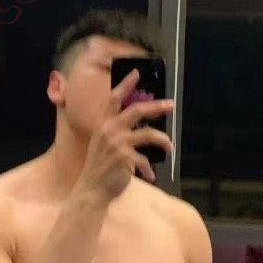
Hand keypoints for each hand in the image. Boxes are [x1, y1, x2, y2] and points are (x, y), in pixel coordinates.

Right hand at [74, 68, 173, 201]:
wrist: (92, 189)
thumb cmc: (100, 167)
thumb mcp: (103, 144)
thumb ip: (116, 132)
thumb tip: (139, 126)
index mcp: (102, 124)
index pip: (114, 99)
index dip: (125, 85)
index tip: (136, 72)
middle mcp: (108, 130)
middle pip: (137, 110)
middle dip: (156, 107)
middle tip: (171, 105)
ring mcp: (116, 144)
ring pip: (148, 134)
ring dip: (163, 140)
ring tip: (170, 146)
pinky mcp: (124, 158)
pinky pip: (145, 160)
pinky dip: (149, 168)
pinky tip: (150, 175)